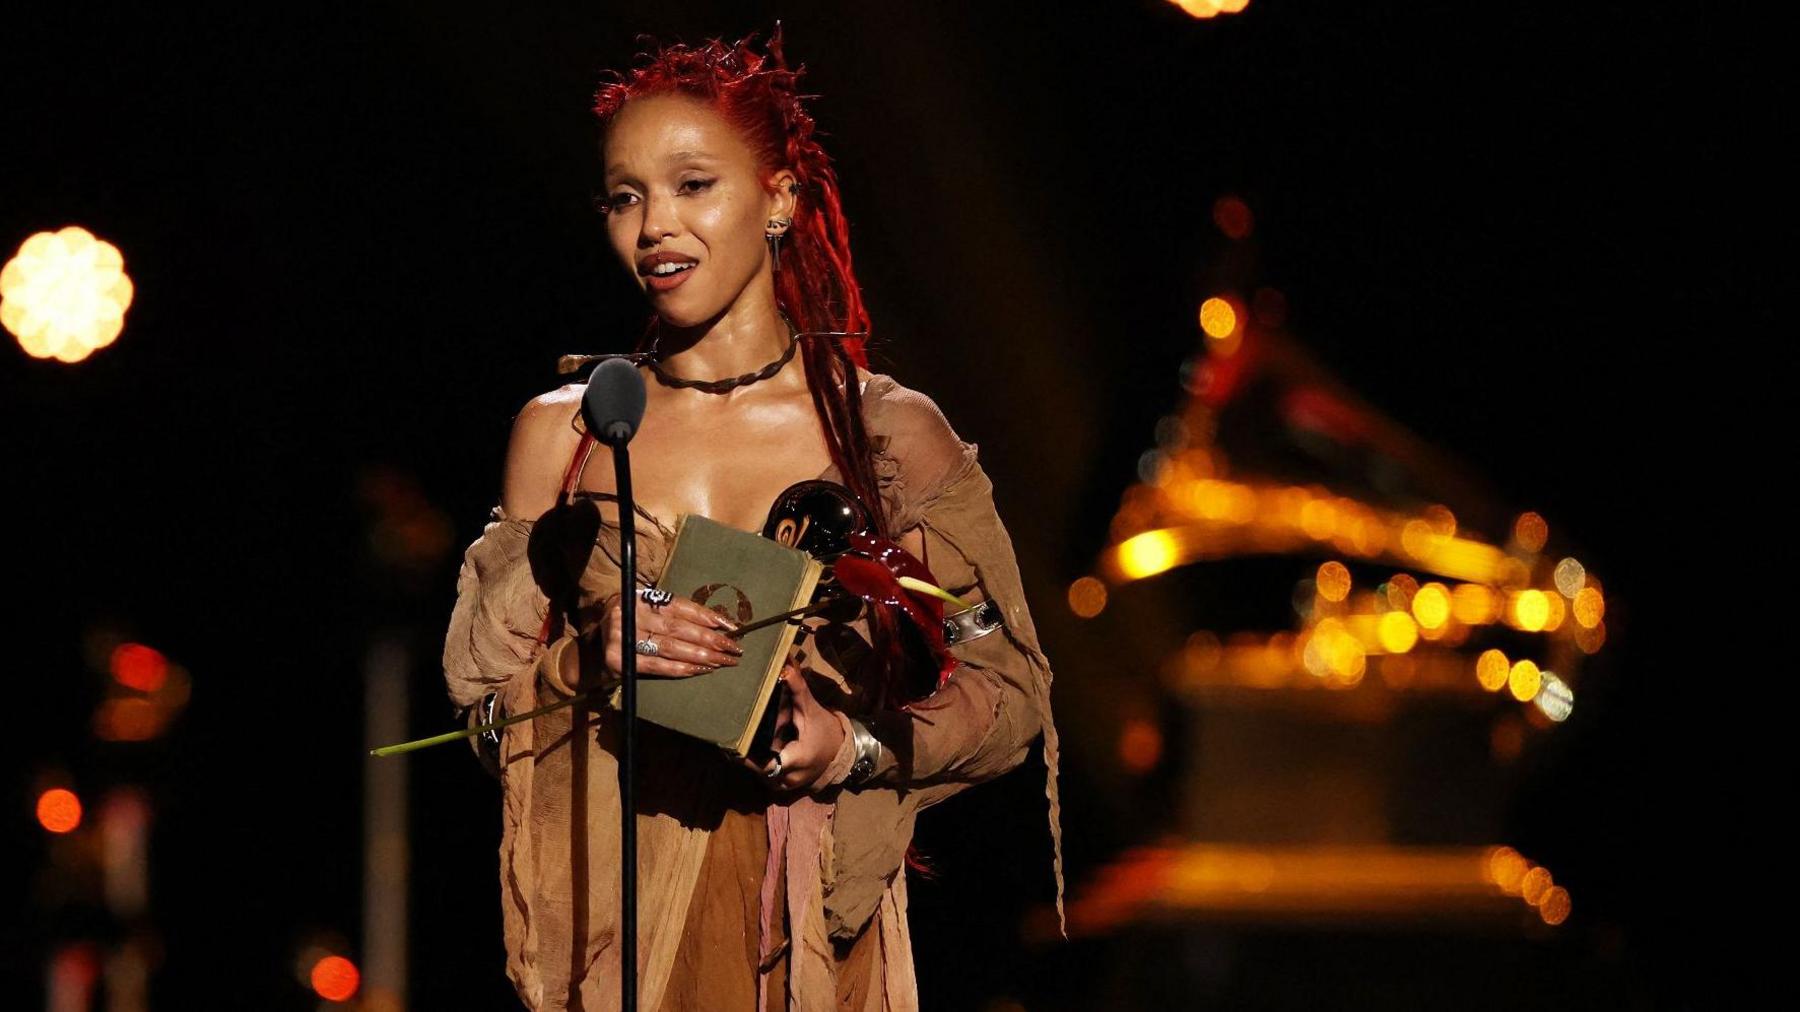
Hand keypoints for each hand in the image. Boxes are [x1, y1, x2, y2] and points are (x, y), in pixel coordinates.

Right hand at [594, 589, 744, 680]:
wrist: (591, 643)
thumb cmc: (630, 622)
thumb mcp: (647, 608)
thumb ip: (673, 612)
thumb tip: (715, 624)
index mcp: (639, 597)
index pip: (679, 606)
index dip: (706, 616)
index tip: (730, 627)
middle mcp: (628, 614)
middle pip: (677, 628)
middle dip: (710, 640)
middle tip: (733, 648)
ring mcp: (622, 639)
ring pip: (670, 647)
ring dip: (701, 656)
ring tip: (723, 661)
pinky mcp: (618, 661)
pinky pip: (657, 666)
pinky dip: (681, 669)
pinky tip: (700, 670)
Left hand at [743, 658, 847, 791]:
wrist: (842, 751)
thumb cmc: (826, 730)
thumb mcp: (811, 709)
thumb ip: (797, 689)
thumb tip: (785, 667)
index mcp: (796, 760)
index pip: (763, 764)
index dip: (746, 754)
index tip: (733, 740)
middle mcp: (788, 778)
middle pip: (757, 766)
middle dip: (747, 751)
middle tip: (732, 734)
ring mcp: (785, 785)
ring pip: (759, 772)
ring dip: (752, 757)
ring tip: (739, 740)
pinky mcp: (783, 785)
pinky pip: (764, 775)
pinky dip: (758, 762)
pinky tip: (751, 748)